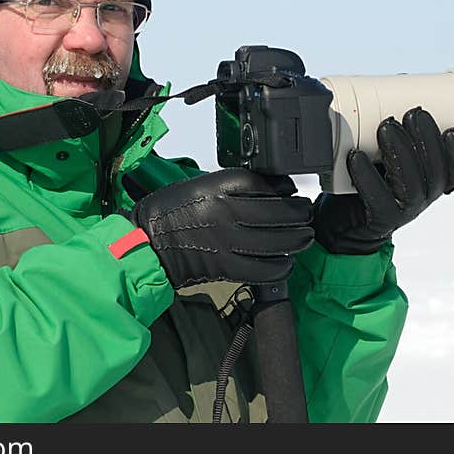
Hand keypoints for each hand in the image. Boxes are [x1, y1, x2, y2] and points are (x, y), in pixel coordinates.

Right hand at [130, 168, 314, 287]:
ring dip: (295, 240)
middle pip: (274, 212)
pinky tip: (287, 263)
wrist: (147, 243)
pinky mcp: (224, 267)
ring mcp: (224, 242)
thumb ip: (233, 186)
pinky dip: (280, 267)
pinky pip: (262, 270)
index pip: (258, 184)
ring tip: (304, 237)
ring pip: (274, 242)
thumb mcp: (199, 185)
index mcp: (213, 189)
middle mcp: (222, 213)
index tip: (291, 190)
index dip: (281, 187)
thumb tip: (275, 188)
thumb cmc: (170, 212)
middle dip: (298, 214)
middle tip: (305, 214)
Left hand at [313, 107, 453, 254]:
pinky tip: (356, 156)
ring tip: (386, 127)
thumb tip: (398, 82)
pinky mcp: (379, 219)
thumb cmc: (367, 182)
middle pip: (436, 172)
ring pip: (411, 183)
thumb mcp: (385, 154)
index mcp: (430, 182)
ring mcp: (403, 211)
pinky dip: (366, 176)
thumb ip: (396, 127)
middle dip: (427, 140)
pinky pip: (377, 198)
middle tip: (414, 113)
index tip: (453, 128)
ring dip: (400, 152)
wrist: (342, 223)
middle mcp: (422, 197)